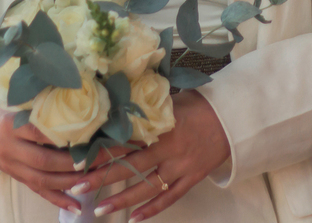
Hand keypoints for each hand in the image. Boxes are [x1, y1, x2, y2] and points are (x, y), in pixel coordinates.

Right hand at [0, 103, 127, 211]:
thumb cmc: (5, 108)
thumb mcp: (18, 101)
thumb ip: (41, 103)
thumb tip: (77, 95)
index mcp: (11, 125)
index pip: (38, 132)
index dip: (61, 135)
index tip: (86, 134)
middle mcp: (11, 149)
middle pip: (43, 161)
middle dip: (72, 163)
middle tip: (98, 159)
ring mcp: (13, 167)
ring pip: (42, 180)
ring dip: (70, 183)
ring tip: (94, 180)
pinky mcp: (17, 178)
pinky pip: (38, 192)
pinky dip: (59, 200)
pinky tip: (77, 206)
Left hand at [74, 91, 229, 221]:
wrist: (234, 118)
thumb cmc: (200, 104)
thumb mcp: (171, 100)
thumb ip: (146, 108)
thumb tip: (115, 106)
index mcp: (162, 126)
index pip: (125, 140)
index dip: (102, 149)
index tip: (79, 158)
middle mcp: (169, 148)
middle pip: (131, 166)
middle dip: (102, 177)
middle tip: (78, 186)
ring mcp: (181, 167)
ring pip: (147, 187)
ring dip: (122, 199)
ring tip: (98, 209)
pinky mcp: (192, 178)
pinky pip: (170, 197)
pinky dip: (152, 210)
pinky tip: (134, 219)